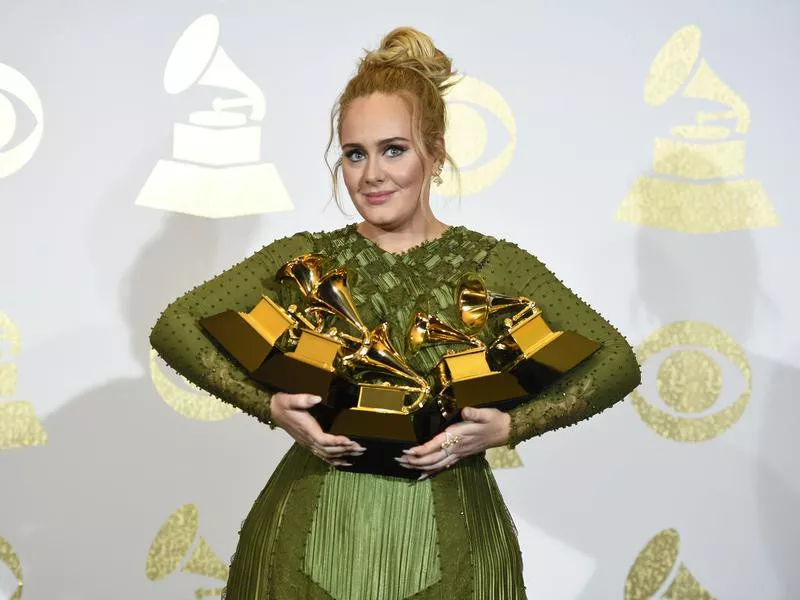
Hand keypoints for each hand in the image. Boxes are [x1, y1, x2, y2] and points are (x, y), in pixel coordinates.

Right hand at [270, 392, 364, 465]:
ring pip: (327, 454)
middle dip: (345, 450)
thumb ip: (303, 399)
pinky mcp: (309, 444)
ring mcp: (308, 443)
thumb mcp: (291, 399)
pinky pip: (323, 456)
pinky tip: (345, 462)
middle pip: (329, 450)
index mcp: (306, 429)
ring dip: (343, 455)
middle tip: (361, 448)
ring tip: (358, 454)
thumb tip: (316, 398)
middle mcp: (308, 439)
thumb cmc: (283, 405)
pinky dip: (334, 461)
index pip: (323, 439)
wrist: (273, 410)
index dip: (336, 442)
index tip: (349, 440)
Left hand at [396, 406, 510, 478]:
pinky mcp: (460, 456)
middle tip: (398, 459)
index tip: (407, 451)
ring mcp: (458, 454)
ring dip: (419, 467)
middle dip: (414, 461)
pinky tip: (422, 476)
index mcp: (458, 436)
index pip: (435, 446)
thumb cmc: (493, 420)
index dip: (421, 450)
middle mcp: (456, 448)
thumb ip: (474, 413)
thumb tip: (466, 411)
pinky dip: (431, 472)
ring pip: (435, 465)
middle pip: (431, 459)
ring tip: (404, 466)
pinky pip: (443, 466)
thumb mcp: (485, 413)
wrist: (505, 431)